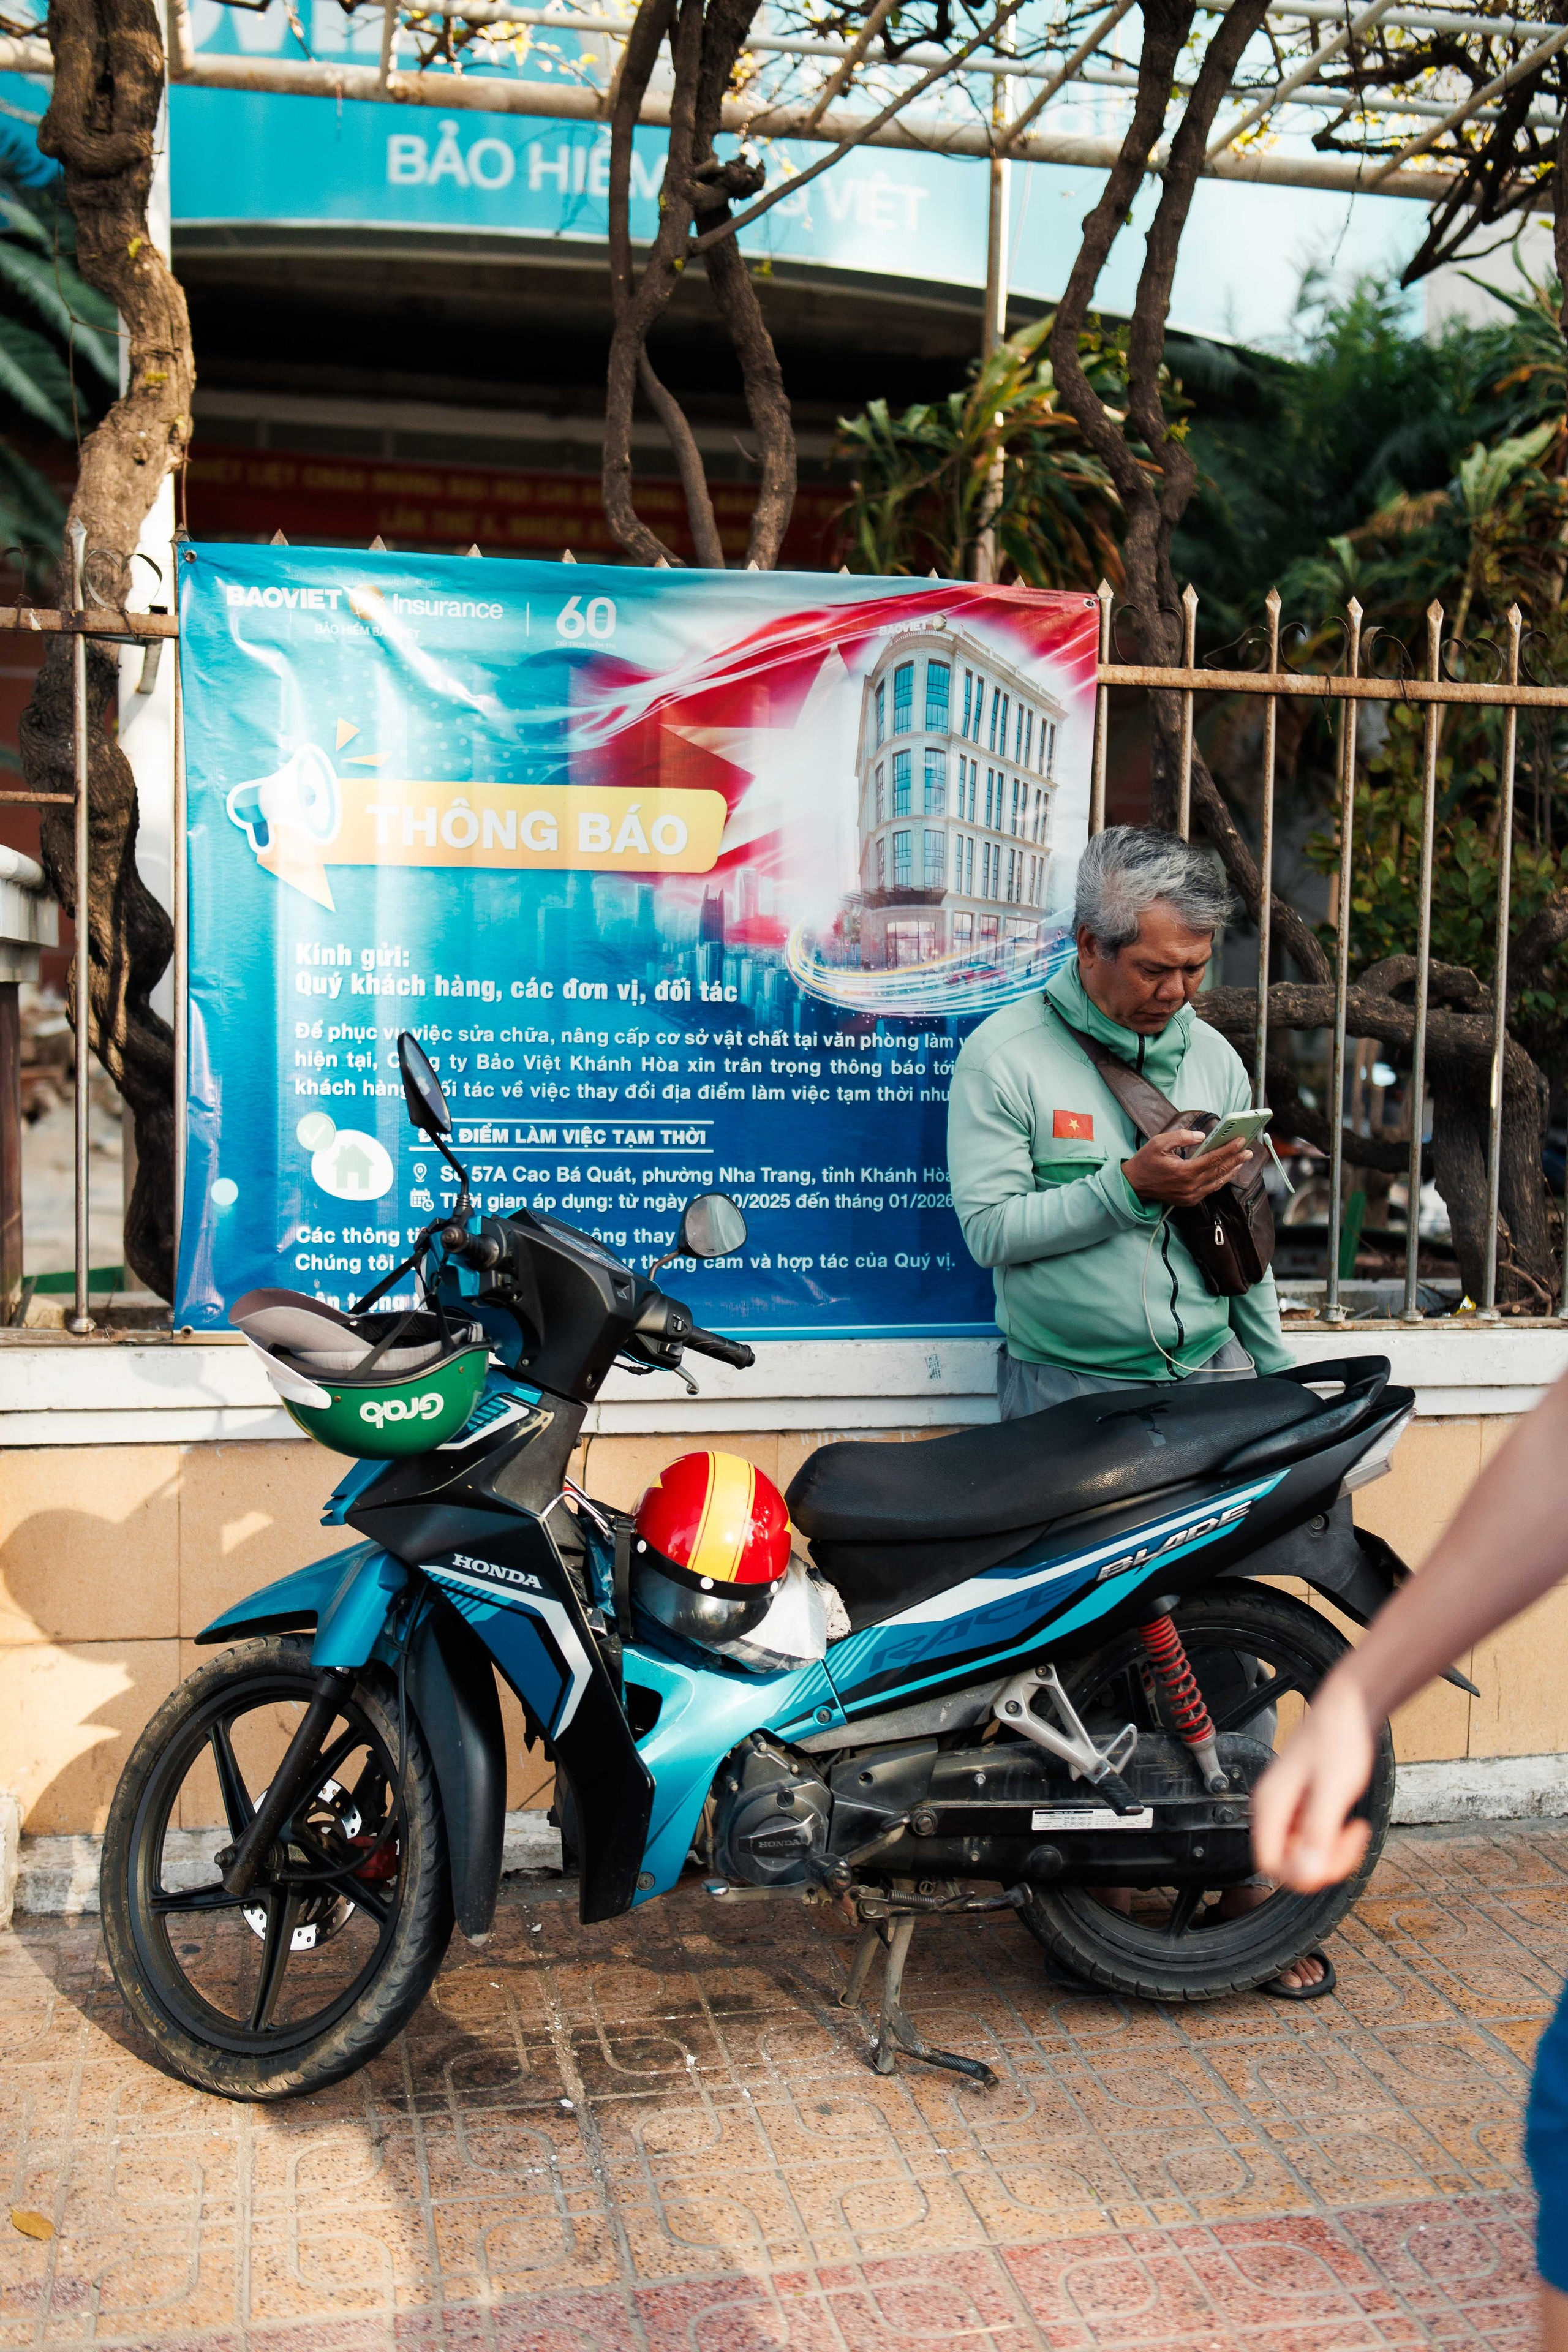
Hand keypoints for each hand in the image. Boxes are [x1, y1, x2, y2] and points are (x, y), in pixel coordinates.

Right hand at [1122, 1126, 1250, 1205]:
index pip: (1213, 1159)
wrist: (1134, 1185)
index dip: (1229, 1149)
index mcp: (1184, 1171)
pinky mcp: (1190, 1200)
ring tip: (1242, 1160)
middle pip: (1219, 1171)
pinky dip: (1220, 1180)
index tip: (1240, 1141)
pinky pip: (1210, 1189)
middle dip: (1236, 1159)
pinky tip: (1227, 1172)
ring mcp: (1191, 1196)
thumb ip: (1182, 1137)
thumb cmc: (1146, 1162)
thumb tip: (1202, 1136)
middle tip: (1248, 1150)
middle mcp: (1190, 1186)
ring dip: (1232, 1171)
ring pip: (1217, 1182)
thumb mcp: (1159, 1143)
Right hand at [1251, 1669, 1377, 1891]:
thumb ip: (1318, 1831)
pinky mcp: (1303, 1810)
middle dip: (1323, 1863)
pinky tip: (1350, 1827)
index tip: (1329, 1859)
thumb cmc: (1338, 1739)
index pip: (1269, 1863)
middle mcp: (1273, 1810)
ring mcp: (1288, 1811)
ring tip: (1354, 1832)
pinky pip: (1314, 1843)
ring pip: (1303, 1856)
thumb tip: (1307, 1872)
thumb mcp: (1333, 1790)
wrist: (1348, 1713)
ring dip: (1332, 1854)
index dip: (1299, 1873)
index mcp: (1270, 1805)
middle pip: (1288, 1864)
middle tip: (1349, 1842)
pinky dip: (1335, 1843)